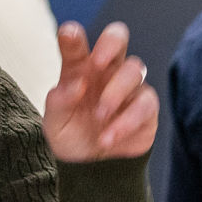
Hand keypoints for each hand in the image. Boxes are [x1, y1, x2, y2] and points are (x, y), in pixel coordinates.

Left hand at [43, 21, 158, 162]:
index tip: (69, 34)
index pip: (77, 46)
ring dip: (116, 92)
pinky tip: (108, 138)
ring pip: (135, 70)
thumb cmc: (72, 135)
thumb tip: (76, 84)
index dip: (73, 37)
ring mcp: (129, 87)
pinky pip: (145, 103)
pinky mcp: (146, 108)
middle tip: (97, 63)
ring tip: (99, 117)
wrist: (91, 167)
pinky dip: (127, 121)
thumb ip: (59, 102)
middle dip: (110, 43)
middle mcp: (106, 72)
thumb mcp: (55, 123)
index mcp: (79, 69)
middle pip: (118, 38)